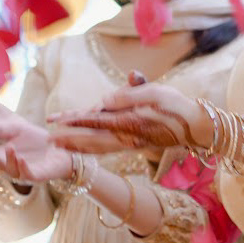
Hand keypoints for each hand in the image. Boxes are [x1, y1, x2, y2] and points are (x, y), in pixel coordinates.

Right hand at [0, 122, 73, 183]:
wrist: (60, 150)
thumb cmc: (36, 140)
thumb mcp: (17, 129)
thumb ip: (0, 129)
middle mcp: (4, 164)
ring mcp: (19, 171)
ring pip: (7, 168)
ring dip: (6, 159)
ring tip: (9, 148)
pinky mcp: (35, 176)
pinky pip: (26, 174)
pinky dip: (22, 167)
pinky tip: (21, 159)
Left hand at [49, 77, 210, 153]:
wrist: (195, 126)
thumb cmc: (176, 105)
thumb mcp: (155, 92)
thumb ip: (129, 95)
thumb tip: (104, 100)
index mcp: (130, 122)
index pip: (95, 120)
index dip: (75, 119)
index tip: (57, 120)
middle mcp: (126, 137)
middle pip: (90, 138)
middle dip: (68, 138)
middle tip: (48, 138)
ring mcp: (128, 144)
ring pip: (95, 147)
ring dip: (75, 146)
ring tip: (57, 145)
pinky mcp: (130, 146)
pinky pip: (105, 150)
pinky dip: (89, 150)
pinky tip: (78, 150)